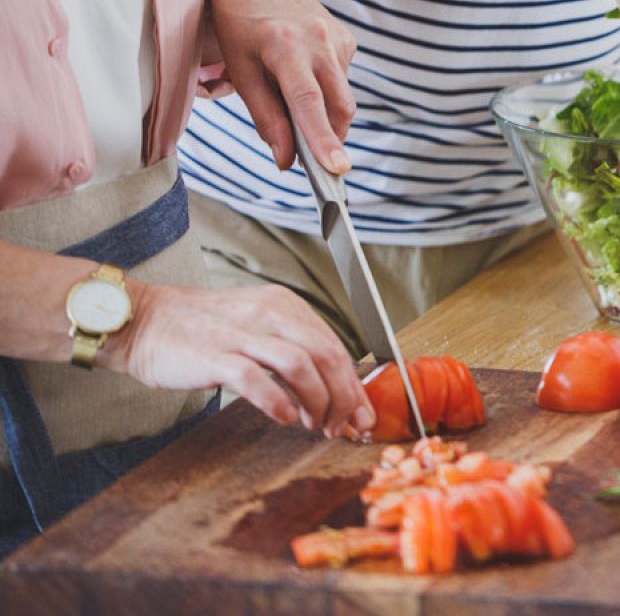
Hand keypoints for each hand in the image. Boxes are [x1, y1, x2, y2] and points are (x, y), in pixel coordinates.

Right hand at [106, 281, 374, 436]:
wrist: (144, 320)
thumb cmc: (203, 329)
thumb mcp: (258, 326)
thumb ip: (294, 350)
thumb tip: (333, 389)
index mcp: (285, 306)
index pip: (336, 346)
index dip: (353, 385)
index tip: (361, 414)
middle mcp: (269, 314)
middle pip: (327, 356)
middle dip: (343, 398)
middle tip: (341, 425)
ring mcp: (241, 333)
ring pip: (300, 365)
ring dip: (316, 401)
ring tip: (314, 424)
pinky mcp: (214, 356)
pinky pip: (257, 380)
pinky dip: (279, 402)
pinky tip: (286, 418)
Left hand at [198, 0, 355, 173]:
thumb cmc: (237, 28)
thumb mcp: (241, 72)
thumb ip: (266, 119)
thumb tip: (286, 161)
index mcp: (284, 45)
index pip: (308, 102)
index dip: (322, 139)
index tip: (337, 169)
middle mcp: (318, 38)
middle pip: (339, 106)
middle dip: (331, 138)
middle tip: (314, 161)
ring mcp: (337, 36)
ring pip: (342, 96)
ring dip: (323, 112)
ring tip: (288, 92)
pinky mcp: (347, 37)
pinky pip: (342, 80)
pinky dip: (325, 90)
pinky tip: (303, 72)